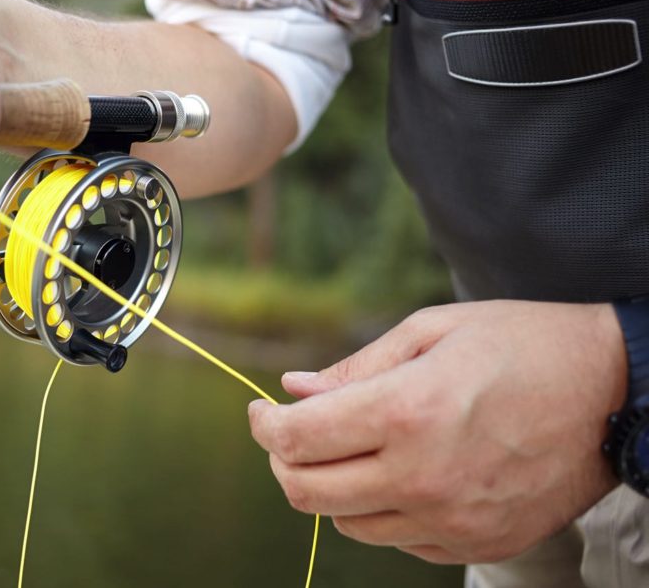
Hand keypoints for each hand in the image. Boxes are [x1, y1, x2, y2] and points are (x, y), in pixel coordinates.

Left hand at [249, 300, 627, 563]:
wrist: (613, 393)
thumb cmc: (521, 346)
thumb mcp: (431, 332)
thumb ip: (354, 368)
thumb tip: (293, 390)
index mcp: (407, 411)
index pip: (296, 439)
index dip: (263, 426)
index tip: (263, 412)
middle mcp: (424, 476)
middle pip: (306, 493)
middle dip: (283, 462)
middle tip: (291, 434)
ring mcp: (452, 520)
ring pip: (347, 523)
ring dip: (333, 487)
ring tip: (357, 449)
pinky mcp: (478, 544)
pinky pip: (398, 541)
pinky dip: (382, 511)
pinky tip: (403, 474)